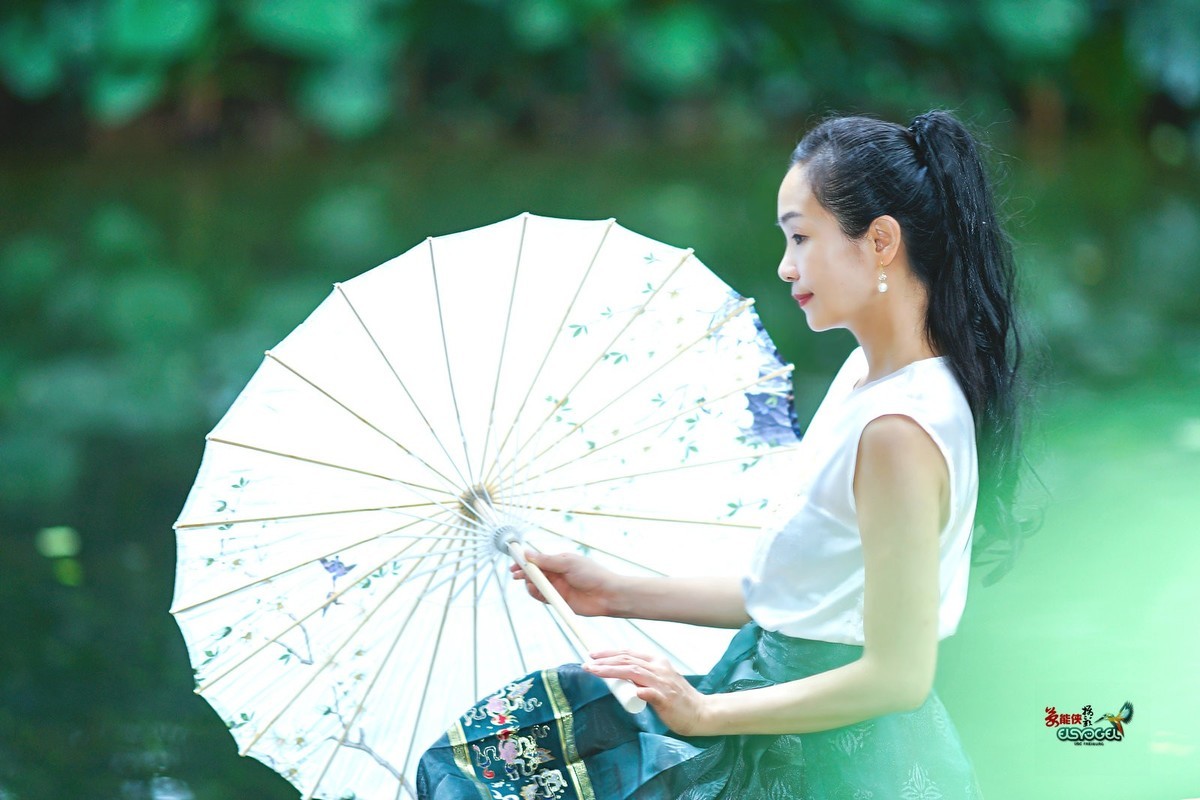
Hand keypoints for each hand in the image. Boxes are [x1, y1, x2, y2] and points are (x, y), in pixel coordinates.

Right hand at [509, 550, 618, 617]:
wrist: (608, 595)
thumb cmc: (592, 574)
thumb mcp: (568, 563)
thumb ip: (547, 560)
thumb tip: (528, 553)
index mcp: (560, 561)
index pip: (538, 559)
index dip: (525, 560)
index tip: (514, 560)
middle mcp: (557, 574)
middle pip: (535, 572)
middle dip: (524, 572)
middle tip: (516, 574)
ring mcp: (557, 587)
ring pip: (536, 585)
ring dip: (530, 584)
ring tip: (530, 583)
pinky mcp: (559, 601)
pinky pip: (542, 597)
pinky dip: (536, 594)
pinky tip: (535, 591)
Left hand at [582, 649, 713, 735]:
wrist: (700, 712)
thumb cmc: (678, 699)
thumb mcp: (659, 681)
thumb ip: (642, 677)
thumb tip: (622, 677)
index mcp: (657, 662)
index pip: (629, 653)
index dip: (609, 653)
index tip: (593, 655)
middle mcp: (659, 668)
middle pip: (627, 660)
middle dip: (605, 661)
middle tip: (587, 663)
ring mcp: (663, 683)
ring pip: (634, 672)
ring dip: (612, 671)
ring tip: (595, 671)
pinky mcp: (666, 699)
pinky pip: (651, 693)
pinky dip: (640, 691)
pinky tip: (631, 692)